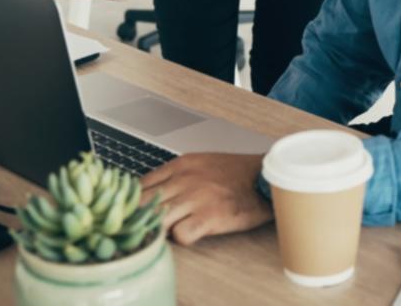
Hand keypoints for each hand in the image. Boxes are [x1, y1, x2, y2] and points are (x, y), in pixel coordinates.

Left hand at [141, 153, 272, 245]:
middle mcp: (184, 179)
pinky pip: (180, 235)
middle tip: (146, 228)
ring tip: (168, 233)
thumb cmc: (235, 173)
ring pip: (158, 219)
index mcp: (180, 165)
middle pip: (143, 204)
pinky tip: (190, 234)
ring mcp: (196, 198)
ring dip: (160, 230)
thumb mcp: (200, 163)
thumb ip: (175, 175)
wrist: (265, 177)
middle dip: (141, 218)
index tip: (136, 214)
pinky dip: (181, 239)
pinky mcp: (210, 217)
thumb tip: (151, 192)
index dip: (135, 203)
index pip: (140, 186)